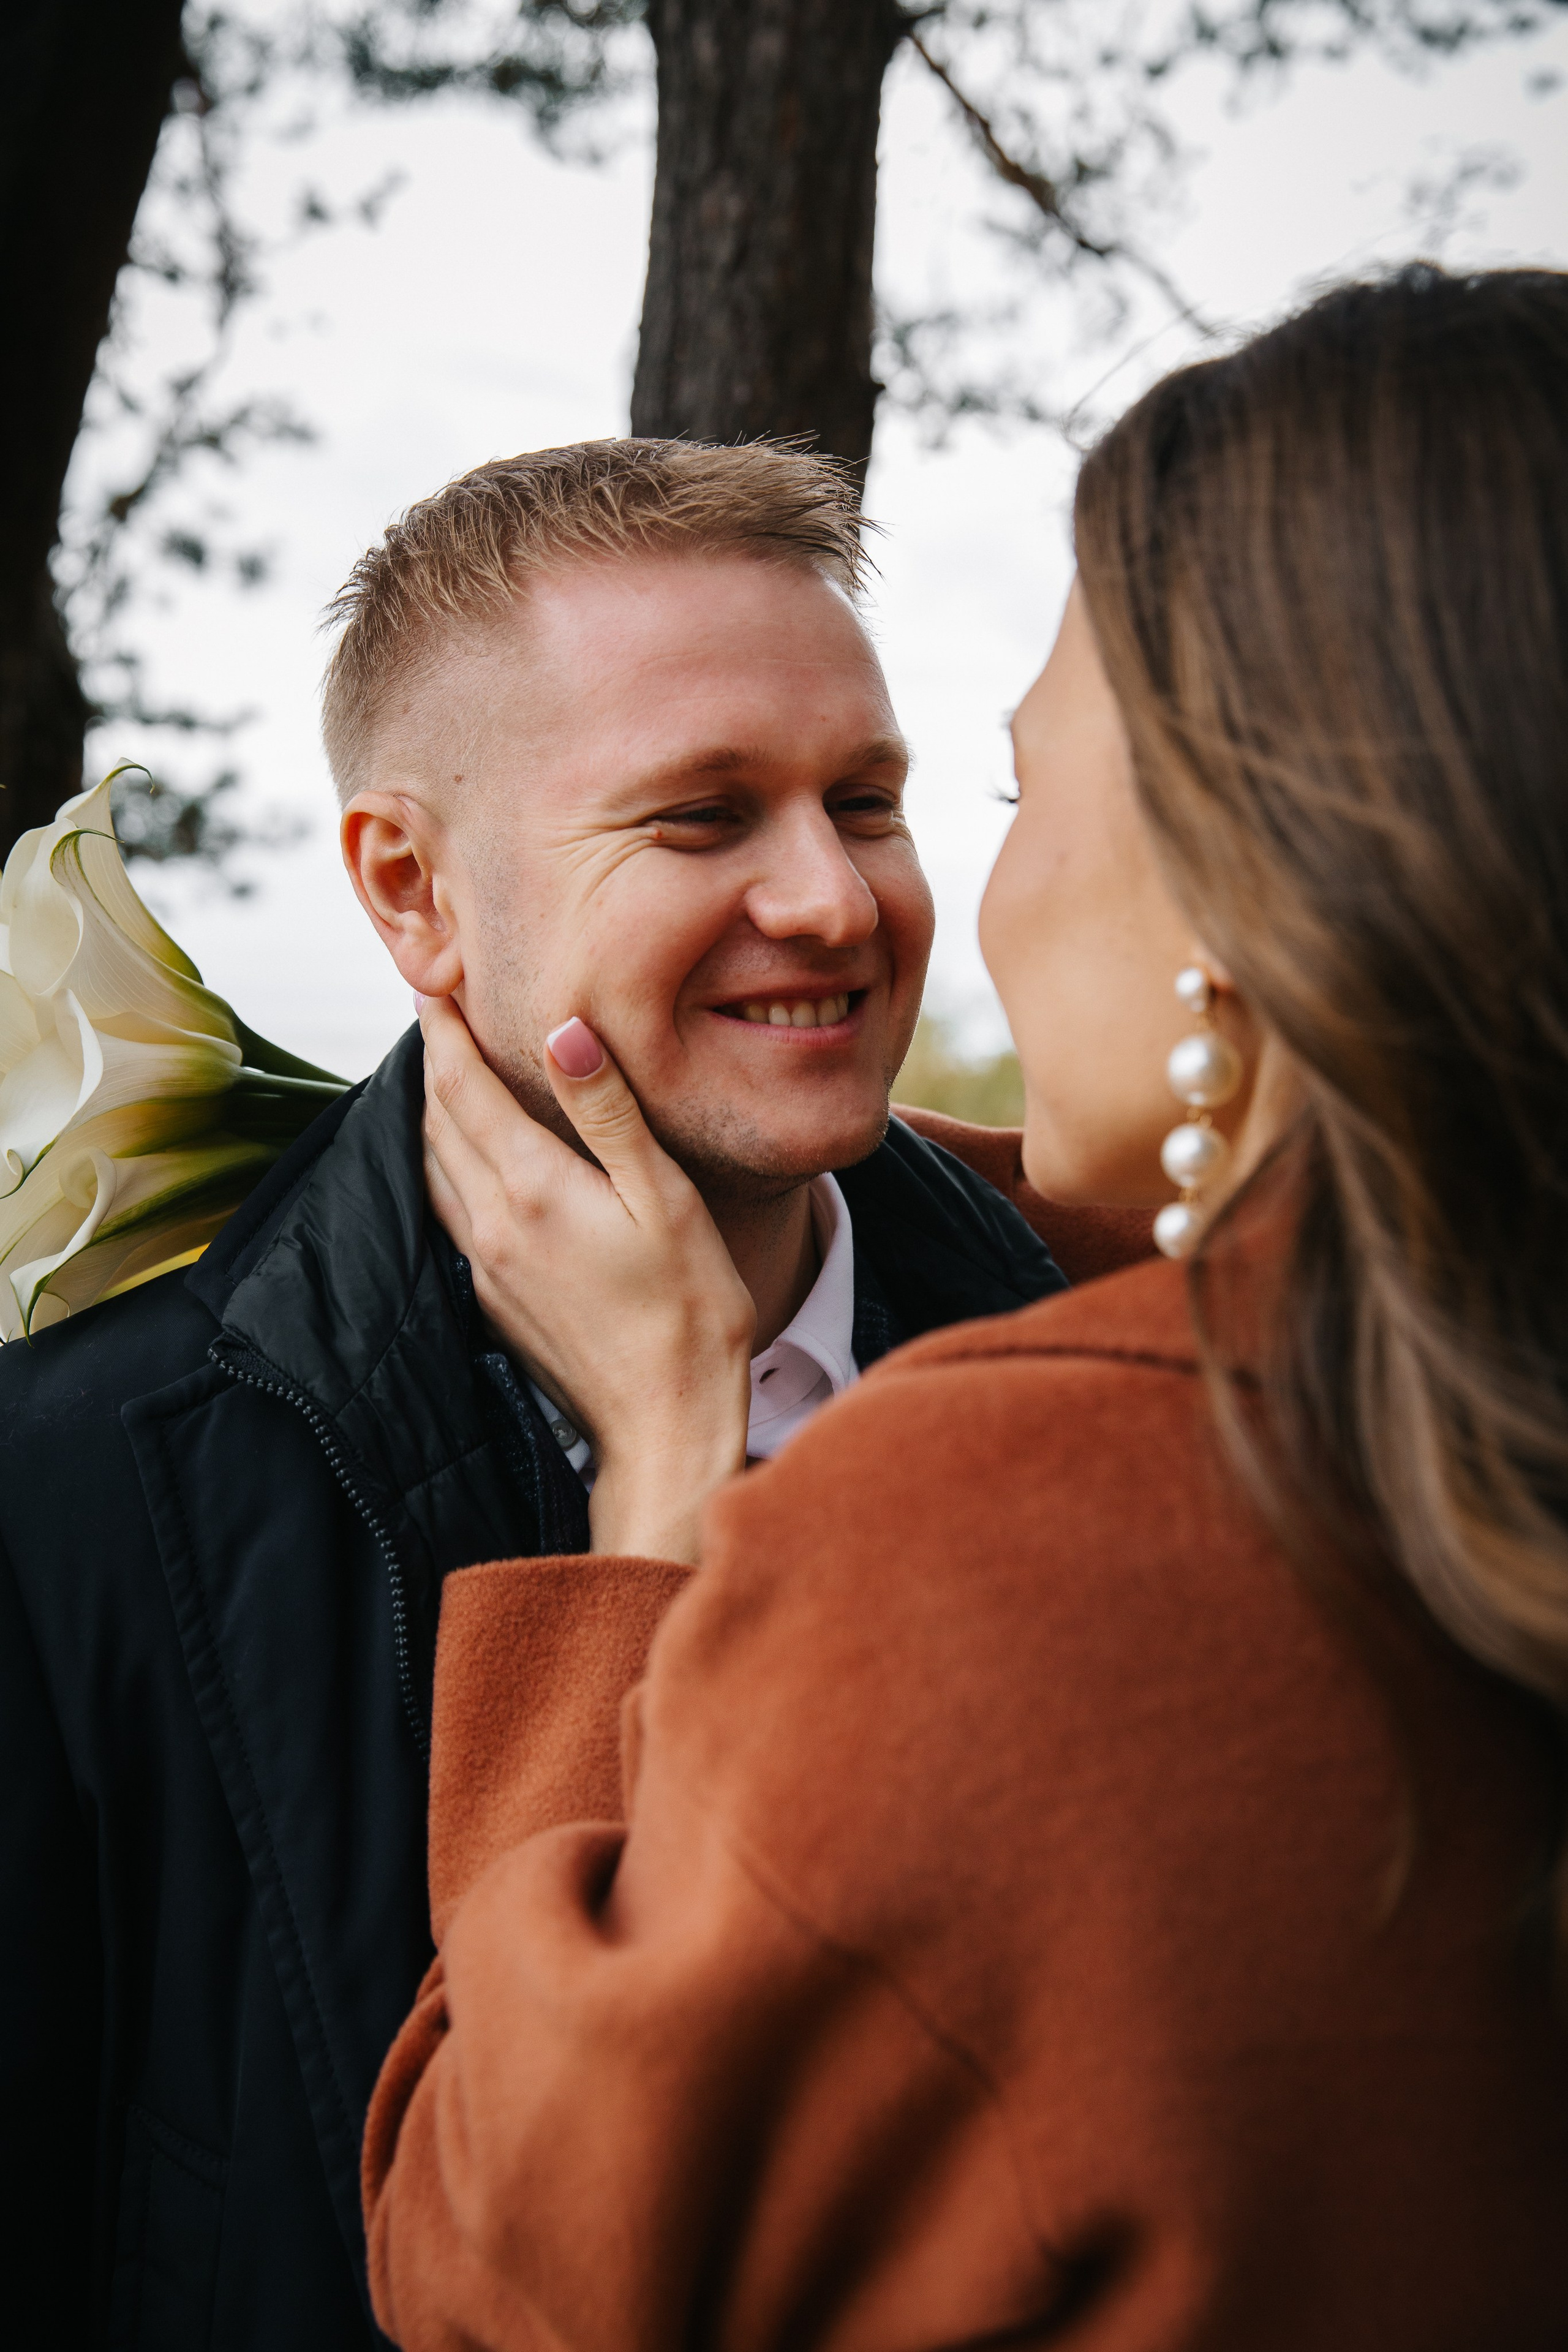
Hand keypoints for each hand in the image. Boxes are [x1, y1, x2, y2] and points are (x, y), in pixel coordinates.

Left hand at [419, 997, 753, 1563]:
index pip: (463, 1086)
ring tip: (444, 1072)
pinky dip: (445, 1163)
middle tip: (436, 1010)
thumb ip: (608, 1113)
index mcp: (532, 1188)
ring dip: (431, 1112)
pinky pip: (448, 1209)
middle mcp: (491, 1223)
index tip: (433, 982)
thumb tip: (563, 1032)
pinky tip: (465, 1158)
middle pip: (437, 1120)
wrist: (664, 1424)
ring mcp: (485, 1265)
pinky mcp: (493, 1297)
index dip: (444, 1029)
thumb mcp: (662, 1199)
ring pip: (434, 1166)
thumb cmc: (688, 1311)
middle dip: (433, 1059)